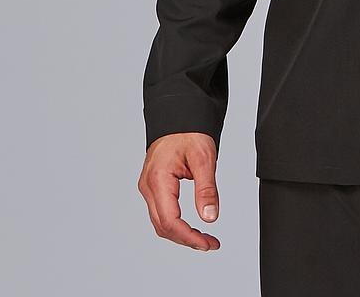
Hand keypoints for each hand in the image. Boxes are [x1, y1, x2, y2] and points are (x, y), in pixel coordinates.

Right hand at [138, 132, 220, 251]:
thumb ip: (207, 189)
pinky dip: (176, 223)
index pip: (170, 221)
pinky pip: (161, 212)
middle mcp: (148, 186)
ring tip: (205, 239)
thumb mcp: (204, 158)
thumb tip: (210, 217)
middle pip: (163, 226)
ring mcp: (148, 187)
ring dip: (181, 234)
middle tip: (211, 244)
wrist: (179, 115)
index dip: (189, 237)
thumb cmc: (189, 131)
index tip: (208, 243)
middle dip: (187, 239)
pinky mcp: (153, 186)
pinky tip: (191, 226)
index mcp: (158, 180)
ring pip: (161, 222)